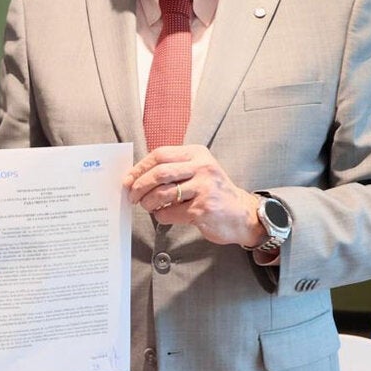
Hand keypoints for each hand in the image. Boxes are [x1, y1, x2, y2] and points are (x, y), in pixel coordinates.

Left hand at [124, 145, 262, 246]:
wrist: (241, 214)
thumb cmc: (214, 193)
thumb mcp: (198, 171)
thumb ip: (174, 169)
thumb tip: (136, 176)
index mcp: (197, 154)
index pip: (160, 154)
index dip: (139, 168)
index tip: (128, 180)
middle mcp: (202, 167)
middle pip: (159, 172)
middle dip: (139, 186)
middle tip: (132, 196)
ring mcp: (204, 188)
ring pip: (162, 193)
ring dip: (148, 203)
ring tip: (148, 207)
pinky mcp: (203, 209)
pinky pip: (170, 213)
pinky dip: (161, 216)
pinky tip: (164, 215)